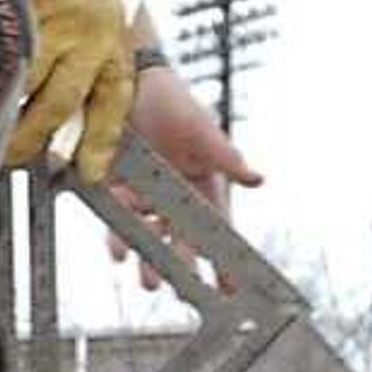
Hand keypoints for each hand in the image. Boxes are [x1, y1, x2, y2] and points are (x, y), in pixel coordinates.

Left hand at [100, 62, 260, 291]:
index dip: (225, 258)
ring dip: (149, 259)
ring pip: (148, 234)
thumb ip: (226, 156)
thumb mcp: (201, 128)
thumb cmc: (171, 101)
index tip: (233, 288)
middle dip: (183, 265)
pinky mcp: (113, 186)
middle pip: (181, 237)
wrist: (125, 79)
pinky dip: (118, 235)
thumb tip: (258, 179)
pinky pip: (117, 217)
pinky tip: (118, 251)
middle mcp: (173, 194)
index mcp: (203, 183)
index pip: (217, 227)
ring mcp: (142, 192)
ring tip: (149, 281)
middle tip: (184, 292)